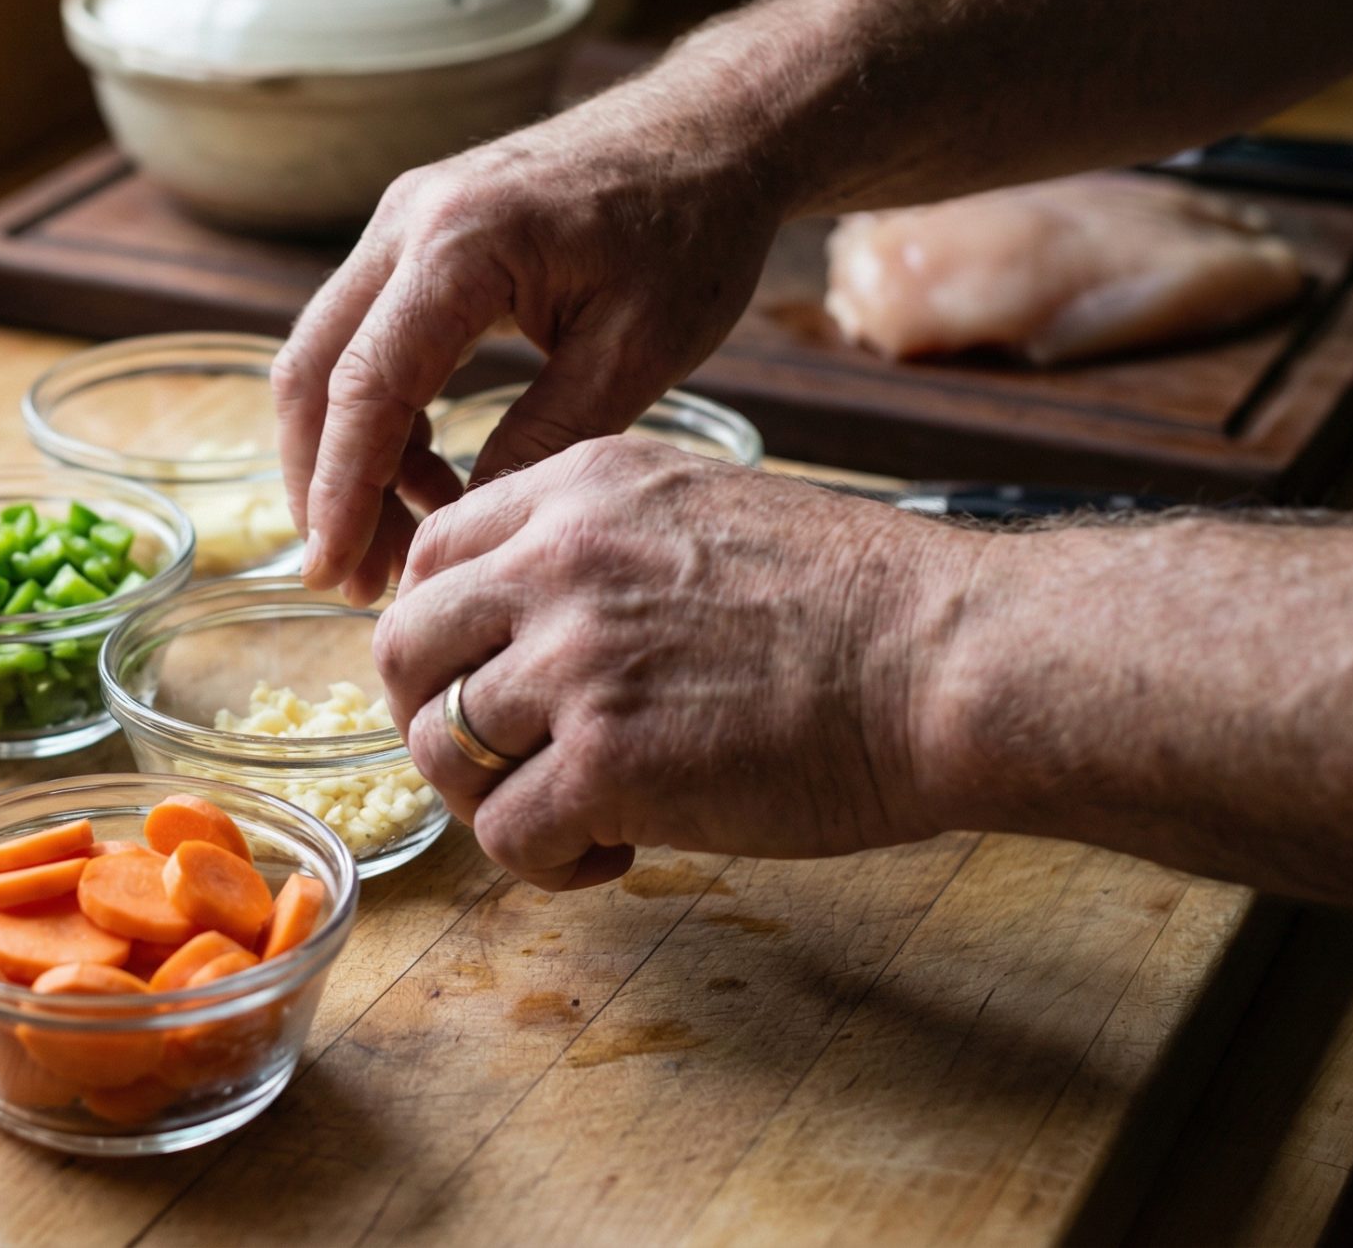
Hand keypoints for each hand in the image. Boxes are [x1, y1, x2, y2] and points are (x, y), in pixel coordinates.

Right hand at [272, 75, 786, 603]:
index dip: (343, 489)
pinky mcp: (416, 236)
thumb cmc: (691, 230)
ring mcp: (403, 221)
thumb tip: (470, 527)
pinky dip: (378, 416)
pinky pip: (364, 336)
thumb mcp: (638, 351)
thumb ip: (547, 437)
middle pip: (313, 370)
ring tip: (394, 548)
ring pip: (326, 356)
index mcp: (462, 242)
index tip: (336, 571)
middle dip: (319, 484)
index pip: (367, 385)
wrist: (709, 131)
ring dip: (343, 456)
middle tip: (349, 580)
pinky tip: (425, 480)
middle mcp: (409, 220)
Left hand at [371, 437, 975, 889]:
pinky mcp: (608, 762)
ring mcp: (576, 661)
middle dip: (433, 718)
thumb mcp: (702, 513)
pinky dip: (545, 862)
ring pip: (442, 748)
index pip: (432, 555)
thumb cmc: (856, 601)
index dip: (440, 634)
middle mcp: (557, 561)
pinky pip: (505, 833)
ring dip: (493, 798)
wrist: (948, 658)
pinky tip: (612, 853)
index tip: (478, 679)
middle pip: (404, 649)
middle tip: (499, 763)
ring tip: (574, 814)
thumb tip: (524, 629)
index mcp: (581, 489)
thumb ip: (599, 549)